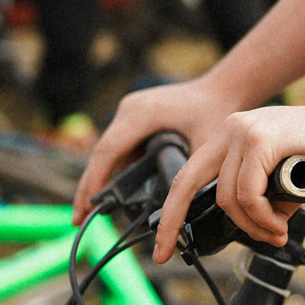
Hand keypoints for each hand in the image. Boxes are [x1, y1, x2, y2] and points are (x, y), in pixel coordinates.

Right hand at [72, 75, 240, 224]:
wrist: (226, 86)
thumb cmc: (218, 110)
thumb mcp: (206, 145)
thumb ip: (189, 173)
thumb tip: (175, 208)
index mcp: (142, 113)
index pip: (108, 152)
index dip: (95, 182)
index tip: (87, 209)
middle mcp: (130, 108)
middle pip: (102, 152)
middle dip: (90, 186)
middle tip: (78, 219)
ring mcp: (131, 110)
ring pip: (109, 150)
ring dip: (101, 178)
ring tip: (92, 210)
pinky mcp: (136, 115)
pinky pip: (120, 145)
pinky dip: (115, 167)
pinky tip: (114, 191)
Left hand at [150, 101, 304, 260]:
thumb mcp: (290, 184)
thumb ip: (268, 198)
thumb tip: (255, 226)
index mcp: (233, 136)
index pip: (187, 176)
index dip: (170, 213)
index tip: (162, 246)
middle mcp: (232, 129)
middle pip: (187, 184)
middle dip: (171, 224)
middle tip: (168, 256)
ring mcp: (246, 130)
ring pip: (226, 196)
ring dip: (251, 226)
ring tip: (275, 233)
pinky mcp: (262, 138)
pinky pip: (248, 192)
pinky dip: (262, 216)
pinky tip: (279, 224)